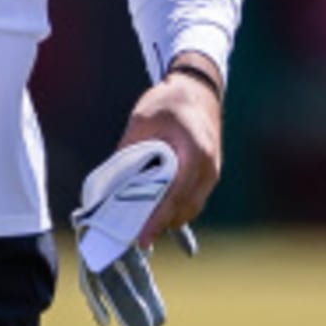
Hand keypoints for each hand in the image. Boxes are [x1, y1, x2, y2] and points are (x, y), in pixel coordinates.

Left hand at [117, 53, 222, 248]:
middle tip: (134, 235)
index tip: (141, 237)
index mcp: (194, 153)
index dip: (156, 219)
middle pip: (184, 209)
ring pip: (190, 208)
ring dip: (169, 217)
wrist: (198, 88)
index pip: (173, 196)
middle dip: (160, 224)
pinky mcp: (209, 173)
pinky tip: (157, 210)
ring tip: (142, 225)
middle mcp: (208, 168)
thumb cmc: (170, 99)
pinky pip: (193, 199)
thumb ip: (130, 149)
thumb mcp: (142, 119)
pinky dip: (176, 207)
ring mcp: (212, 173)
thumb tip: (113, 179)